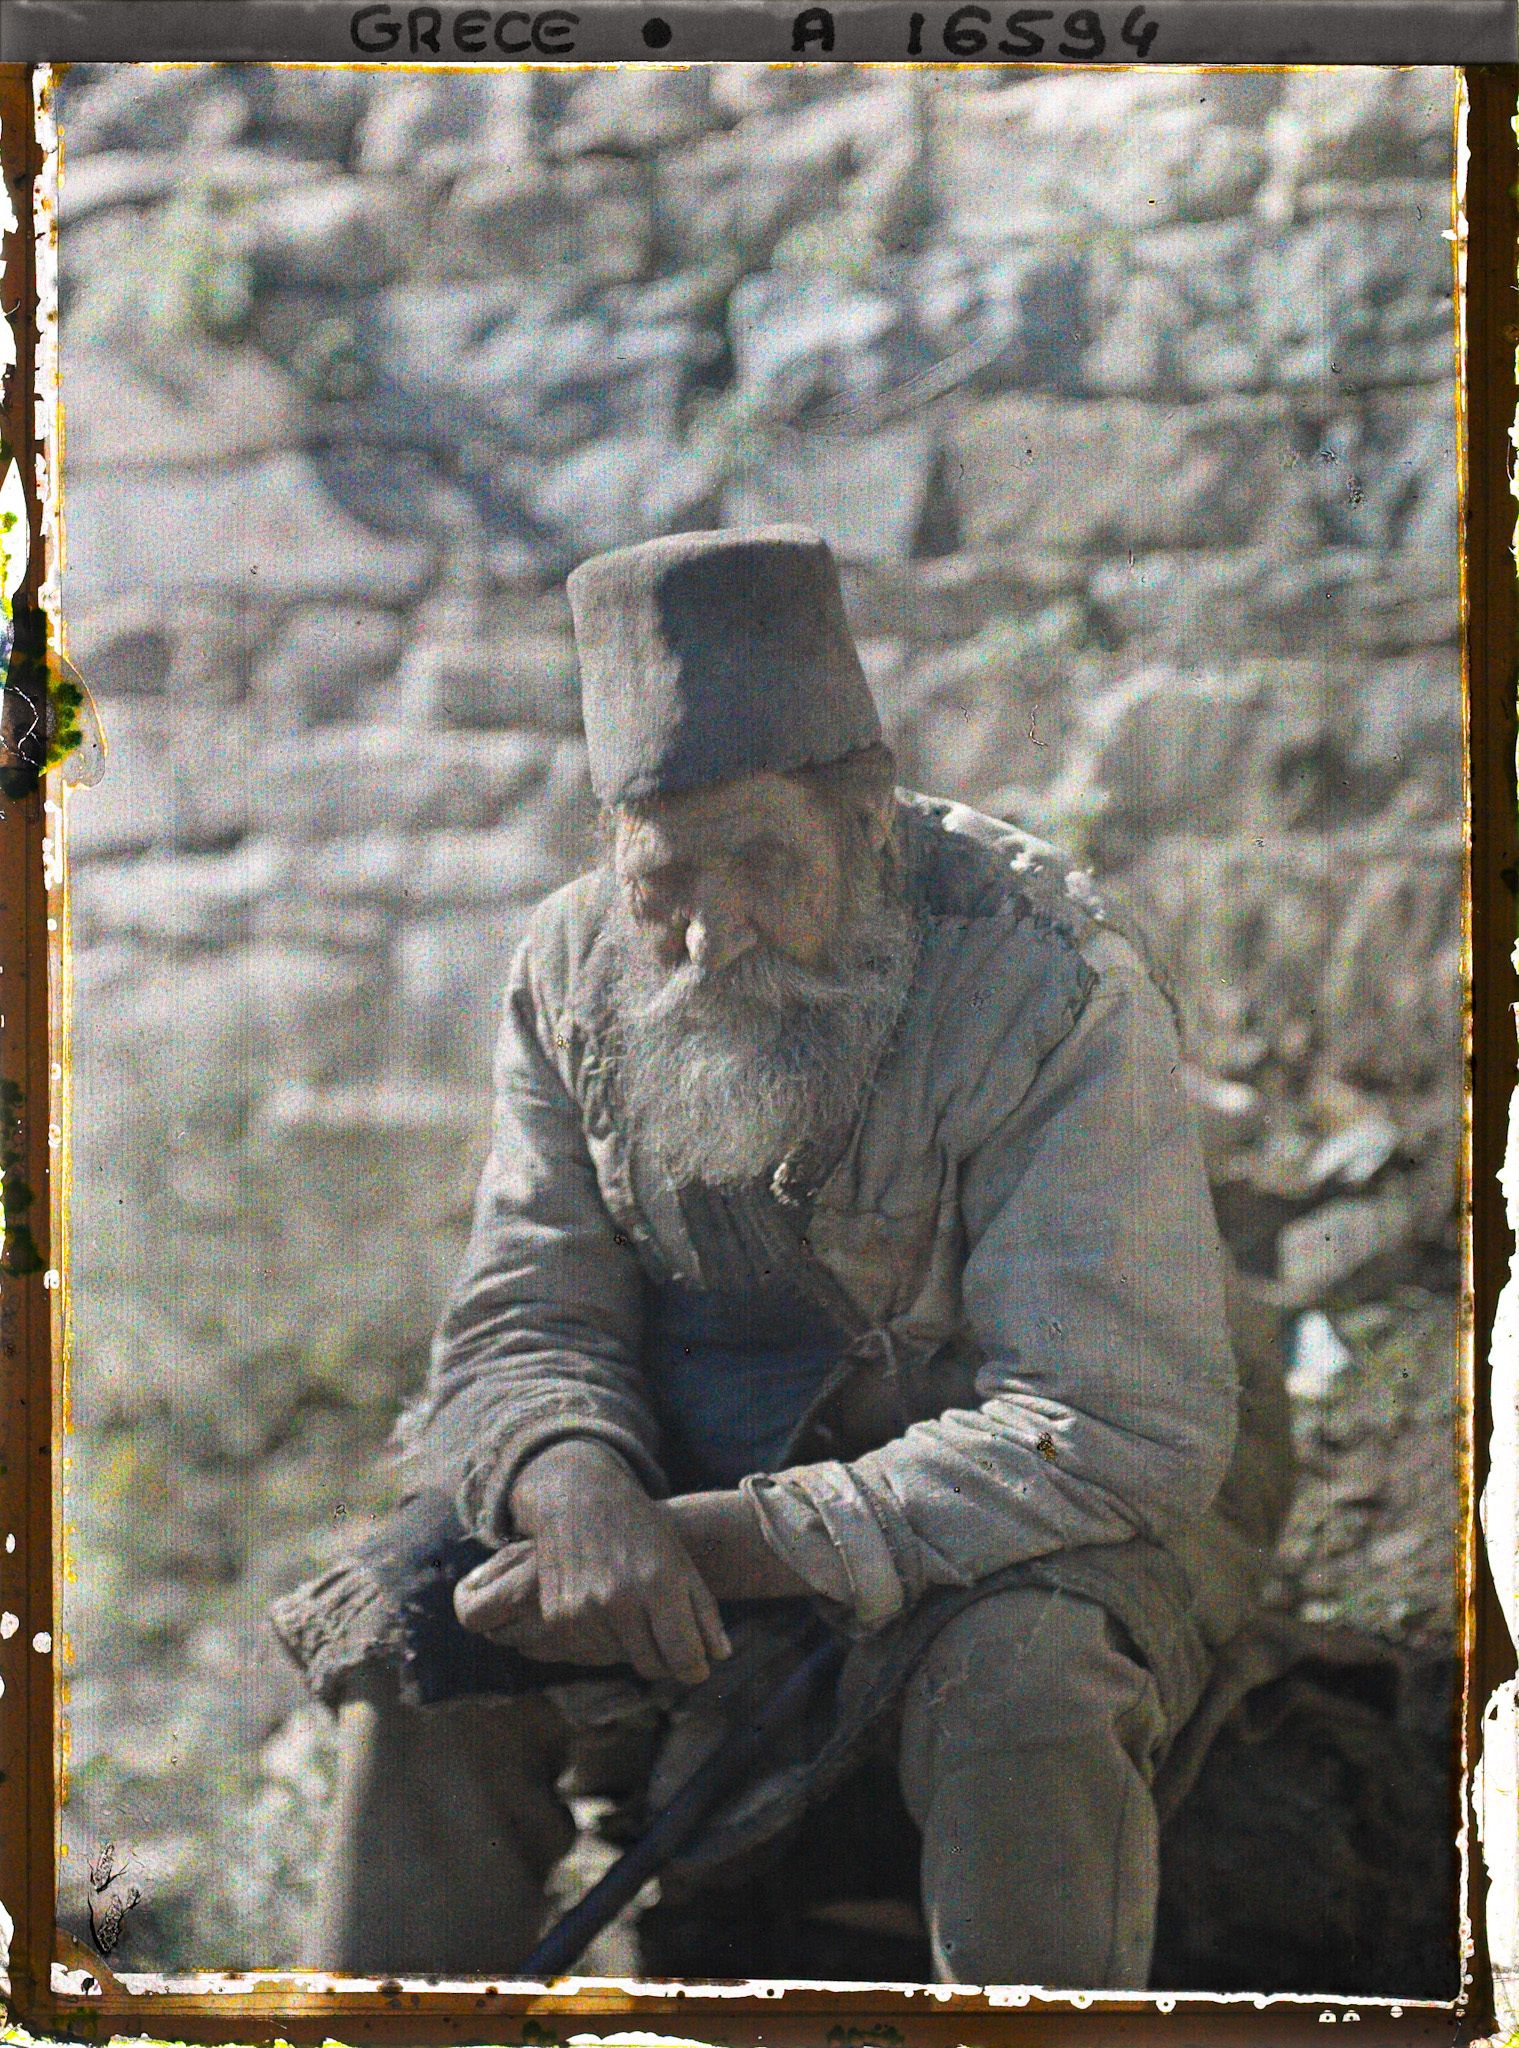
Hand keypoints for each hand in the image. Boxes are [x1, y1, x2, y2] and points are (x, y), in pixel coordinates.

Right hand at [456, 1441, 731, 1686]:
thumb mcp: (680, 1560)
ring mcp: (584, 1610)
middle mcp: (619, 1599)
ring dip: (630, 1644)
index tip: (697, 1666)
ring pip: (620, 1659)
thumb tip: (720, 1657)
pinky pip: (591, 1652)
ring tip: (628, 1604)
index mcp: (658, 1582)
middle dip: (664, 1658)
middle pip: (653, 1667)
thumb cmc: (639, 1529)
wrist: (577, 1499)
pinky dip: (601, 1638)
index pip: (685, 1658)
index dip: (695, 1669)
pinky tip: (602, 1605)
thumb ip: (704, 1611)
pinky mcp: (558, 1618)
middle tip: (664, 1634)